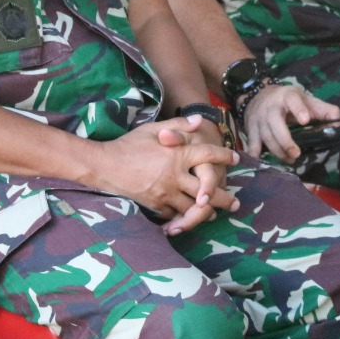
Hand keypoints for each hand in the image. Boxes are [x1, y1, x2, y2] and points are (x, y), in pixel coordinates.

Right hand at [93, 117, 238, 230]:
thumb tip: (200, 121)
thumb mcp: (153, 129)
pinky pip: (174, 214)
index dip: (223, 156)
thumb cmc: (129, 144)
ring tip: (215, 214)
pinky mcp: (155, 204)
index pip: (208, 155)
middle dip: (224, 197)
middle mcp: (175, 175)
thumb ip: (178, 126)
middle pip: (207, 189)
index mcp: (177, 154)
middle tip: (235, 203)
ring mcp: (165, 192)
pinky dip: (183, 216)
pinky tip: (189, 217)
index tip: (235, 158)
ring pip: (193, 206)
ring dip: (206, 211)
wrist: (104, 165)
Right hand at [242, 82, 339, 163]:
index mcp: (288, 96)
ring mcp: (259, 119)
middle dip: (285, 141)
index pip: (293, 100)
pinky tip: (261, 163)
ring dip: (278, 151)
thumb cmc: (289, 101)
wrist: (258, 95)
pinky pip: (251, 144)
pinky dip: (254, 155)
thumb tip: (339, 123)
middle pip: (275, 124)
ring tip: (290, 160)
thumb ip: (324, 110)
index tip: (305, 120)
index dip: (299, 109)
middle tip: (297, 154)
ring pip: (266, 136)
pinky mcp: (250, 129)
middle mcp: (271, 107)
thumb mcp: (306, 100)